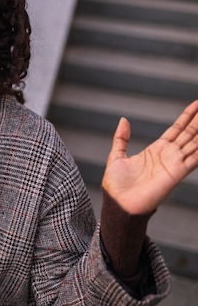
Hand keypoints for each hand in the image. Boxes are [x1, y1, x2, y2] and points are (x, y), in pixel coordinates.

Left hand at [102, 100, 197, 214]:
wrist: (119, 203)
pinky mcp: (177, 173)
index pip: (177, 129)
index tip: (197, 104)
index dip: (187, 117)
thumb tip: (124, 120)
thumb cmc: (117, 185)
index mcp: (156, 150)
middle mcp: (169, 155)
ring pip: (195, 143)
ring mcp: (175, 163)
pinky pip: (195, 159)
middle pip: (190, 133)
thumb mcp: (117, 156)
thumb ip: (121, 138)